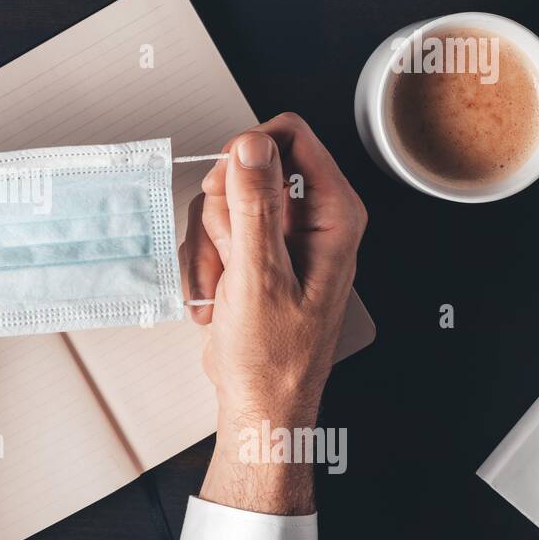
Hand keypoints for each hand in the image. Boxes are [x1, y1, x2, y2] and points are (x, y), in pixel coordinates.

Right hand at [178, 113, 366, 513]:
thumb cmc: (273, 358)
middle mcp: (310, 218)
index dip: (249, 152)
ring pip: (222, 200)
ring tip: (224, 288)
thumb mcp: (260, 277)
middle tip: (229, 254)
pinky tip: (218, 296)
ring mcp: (278, 235)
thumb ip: (256, 206)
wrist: (259, 402)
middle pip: (246, 168)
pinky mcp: (253, 252)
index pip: (291, 137)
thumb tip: (252, 145)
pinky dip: (205, 262)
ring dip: (209, 246)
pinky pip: (213, 230)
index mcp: (333, 214)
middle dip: (223, 213)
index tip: (226, 184)